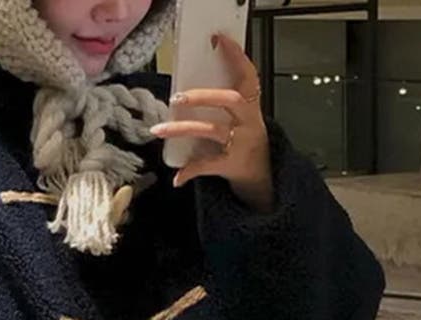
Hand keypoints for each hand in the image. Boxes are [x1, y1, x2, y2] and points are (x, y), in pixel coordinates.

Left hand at [149, 33, 273, 213]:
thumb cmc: (245, 138)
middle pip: (229, 101)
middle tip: (177, 96)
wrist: (261, 173)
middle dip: (203, 96)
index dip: (236, 56)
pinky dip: (190, 171)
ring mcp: (240, 143)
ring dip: (183, 129)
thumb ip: (222, 100)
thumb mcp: (242, 116)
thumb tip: (187, 88)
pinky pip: (207, 165)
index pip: (248, 75)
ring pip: (211, 131)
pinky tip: (177, 178)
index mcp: (251, 105)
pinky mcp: (230, 165)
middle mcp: (248, 122)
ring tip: (159, 130)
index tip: (219, 40)